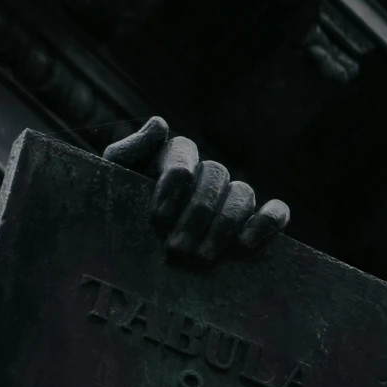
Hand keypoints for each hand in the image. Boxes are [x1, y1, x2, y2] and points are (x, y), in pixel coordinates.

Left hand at [102, 117, 288, 258]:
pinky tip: (246, 243)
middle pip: (216, 175)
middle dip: (197, 213)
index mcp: (173, 158)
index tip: (157, 216)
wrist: (129, 262)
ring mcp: (232, 197)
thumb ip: (127, 154)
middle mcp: (206, 174)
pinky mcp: (256, 222)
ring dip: (224, 224)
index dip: (174, 180)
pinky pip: (276, 211)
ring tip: (202, 257)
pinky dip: (268, 221)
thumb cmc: (117, 219)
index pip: (184, 150)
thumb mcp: (111, 186)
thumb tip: (160, 124)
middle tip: (176, 249)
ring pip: (243, 193)